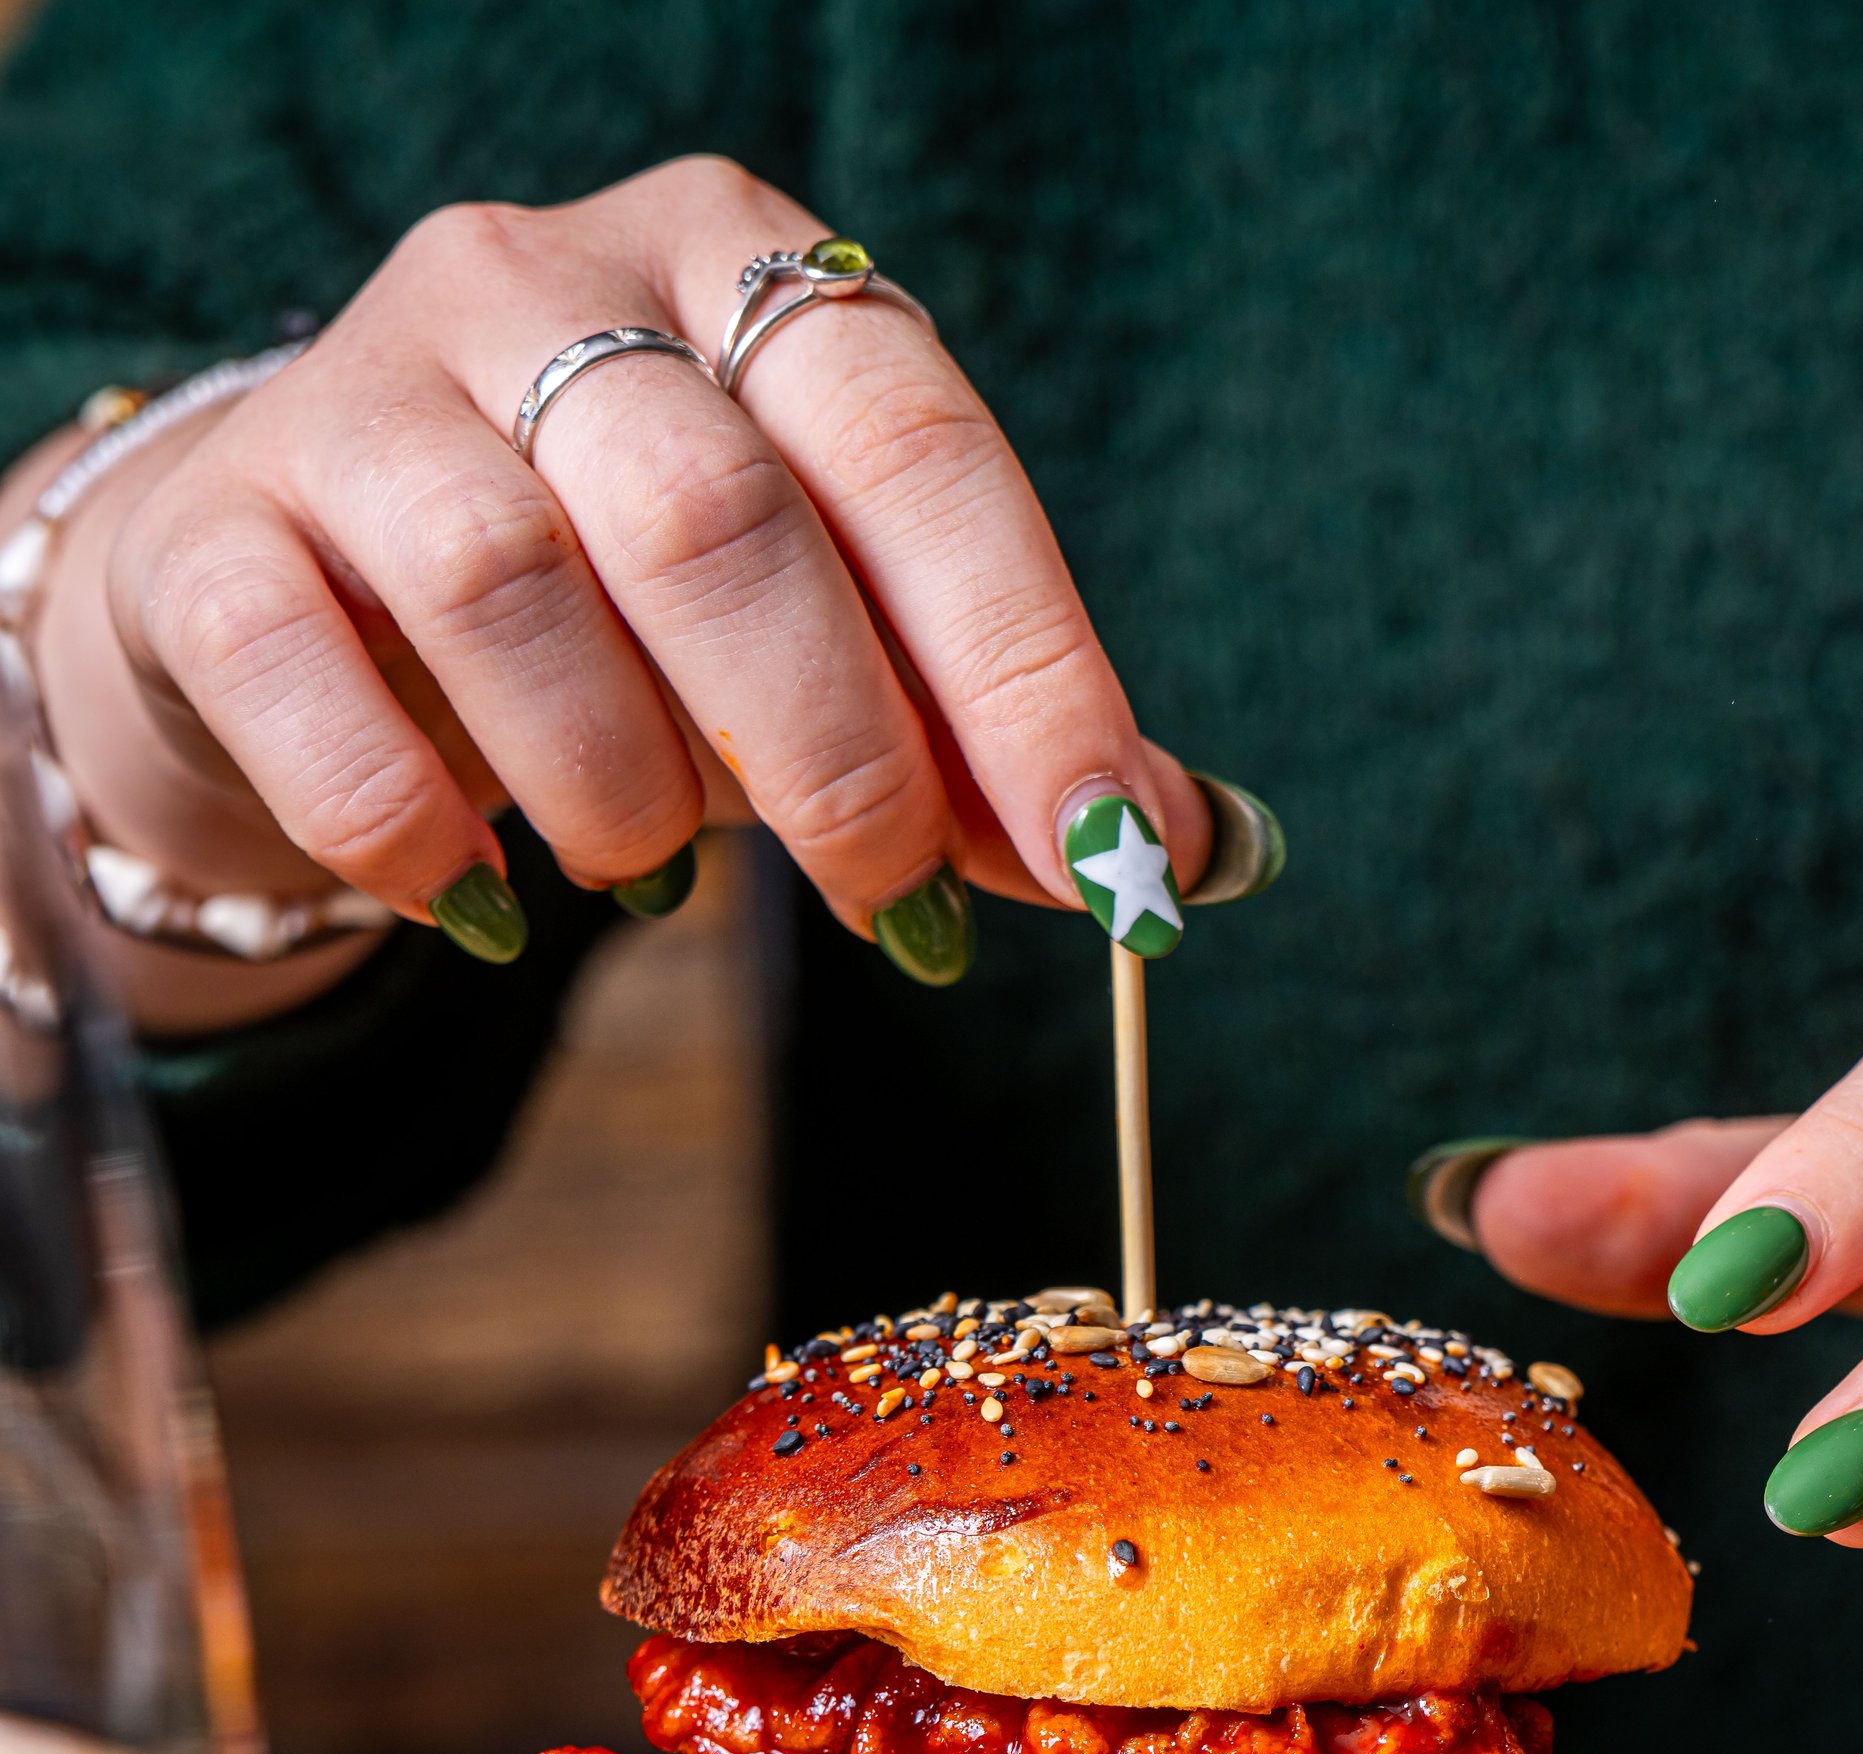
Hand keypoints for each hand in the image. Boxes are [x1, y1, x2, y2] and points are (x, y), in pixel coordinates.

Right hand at [16, 158, 1217, 1023]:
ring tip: (651, 884)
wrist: (297, 607)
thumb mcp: (823, 653)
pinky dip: (418, 826)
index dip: (1022, 664)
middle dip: (836, 753)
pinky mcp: (217, 532)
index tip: (1110, 858)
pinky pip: (314, 679)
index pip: (912, 442)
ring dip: (621, 792)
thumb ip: (988, 742)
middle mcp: (542, 280)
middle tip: (896, 921)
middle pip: (716, 512)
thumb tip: (1190, 859)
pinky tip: (482, 899)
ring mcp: (361, 391)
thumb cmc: (613, 630)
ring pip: (514, 583)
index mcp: (736, 268)